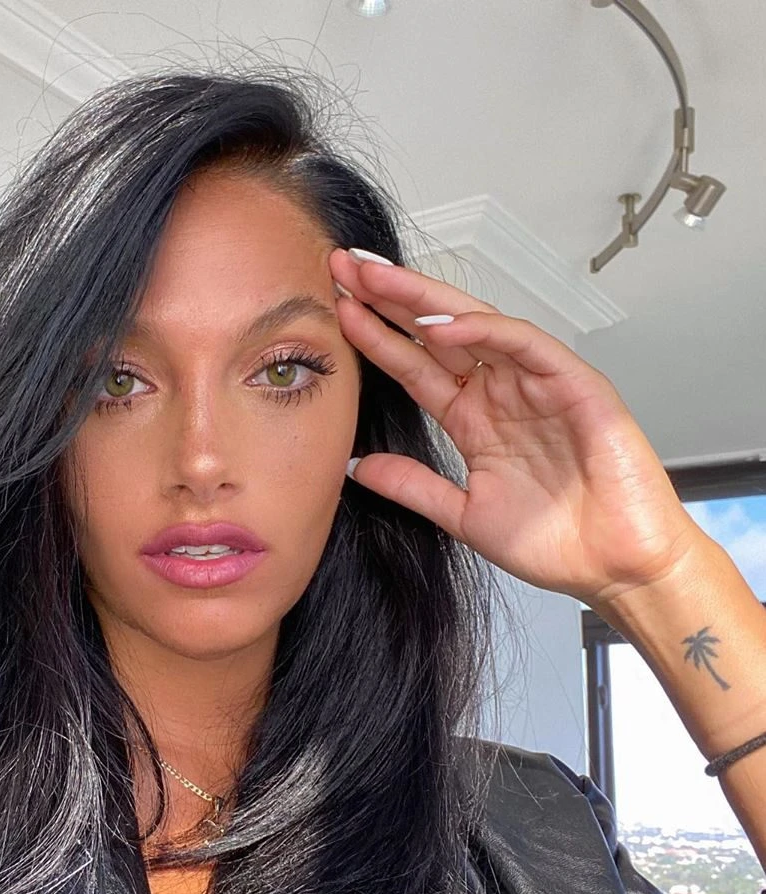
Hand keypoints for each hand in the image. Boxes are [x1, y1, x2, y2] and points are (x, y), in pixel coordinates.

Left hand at [328, 247, 707, 606]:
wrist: (613, 568)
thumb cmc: (555, 542)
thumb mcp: (464, 514)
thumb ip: (413, 485)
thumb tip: (357, 467)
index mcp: (474, 419)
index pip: (415, 365)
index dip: (376, 337)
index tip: (337, 312)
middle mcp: (501, 393)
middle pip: (437, 333)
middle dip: (390, 299)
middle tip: (344, 269)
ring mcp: (536, 383)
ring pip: (475, 324)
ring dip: (425, 301)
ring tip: (377, 282)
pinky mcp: (574, 383)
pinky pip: (523, 344)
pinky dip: (483, 331)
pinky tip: (439, 324)